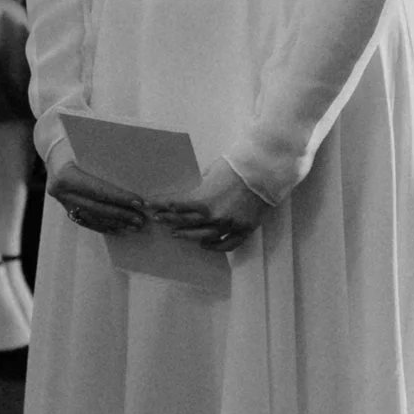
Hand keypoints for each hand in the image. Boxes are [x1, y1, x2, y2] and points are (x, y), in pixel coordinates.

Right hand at [45, 149, 149, 235]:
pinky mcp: (66, 209)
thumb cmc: (74, 146)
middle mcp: (61, 192)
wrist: (53, 153)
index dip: (119, 197)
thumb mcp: (86, 149)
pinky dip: (104, 226)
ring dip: (116, 223)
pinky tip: (118, 229)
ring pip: (93, 217)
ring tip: (134, 225)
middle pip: (96, 207)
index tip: (139, 202)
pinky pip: (87, 221)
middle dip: (121, 214)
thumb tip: (133, 172)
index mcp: (65, 176)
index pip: (97, 190)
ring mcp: (63, 203)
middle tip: (141, 219)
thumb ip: (104, 161)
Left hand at [150, 158, 274, 253]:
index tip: (148, 205)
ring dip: (187, 235)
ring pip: (204, 236)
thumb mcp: (212, 171)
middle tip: (157, 219)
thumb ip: (202, 186)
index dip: (160, 205)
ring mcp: (229, 225)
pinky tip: (205, 246)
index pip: (175, 205)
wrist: (265, 171)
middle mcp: (213, 216)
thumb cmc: (238, 166)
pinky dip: (215, 247)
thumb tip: (197, 192)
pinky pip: (227, 244)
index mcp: (203, 199)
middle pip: (185, 222)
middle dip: (168, 220)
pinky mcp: (244, 230)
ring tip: (176, 234)